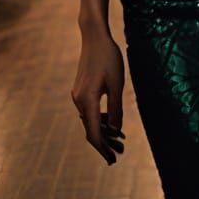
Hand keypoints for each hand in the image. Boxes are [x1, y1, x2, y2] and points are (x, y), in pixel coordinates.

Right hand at [71, 30, 125, 164]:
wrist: (94, 37)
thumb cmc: (108, 58)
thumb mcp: (116, 84)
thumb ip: (115, 108)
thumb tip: (115, 130)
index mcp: (87, 100)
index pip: (94, 133)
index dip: (103, 149)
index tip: (113, 160)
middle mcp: (79, 100)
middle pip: (91, 130)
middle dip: (105, 143)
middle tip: (120, 154)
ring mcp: (78, 96)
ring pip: (90, 121)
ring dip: (104, 132)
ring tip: (120, 141)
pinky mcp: (80, 91)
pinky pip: (89, 111)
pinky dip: (99, 119)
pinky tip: (111, 123)